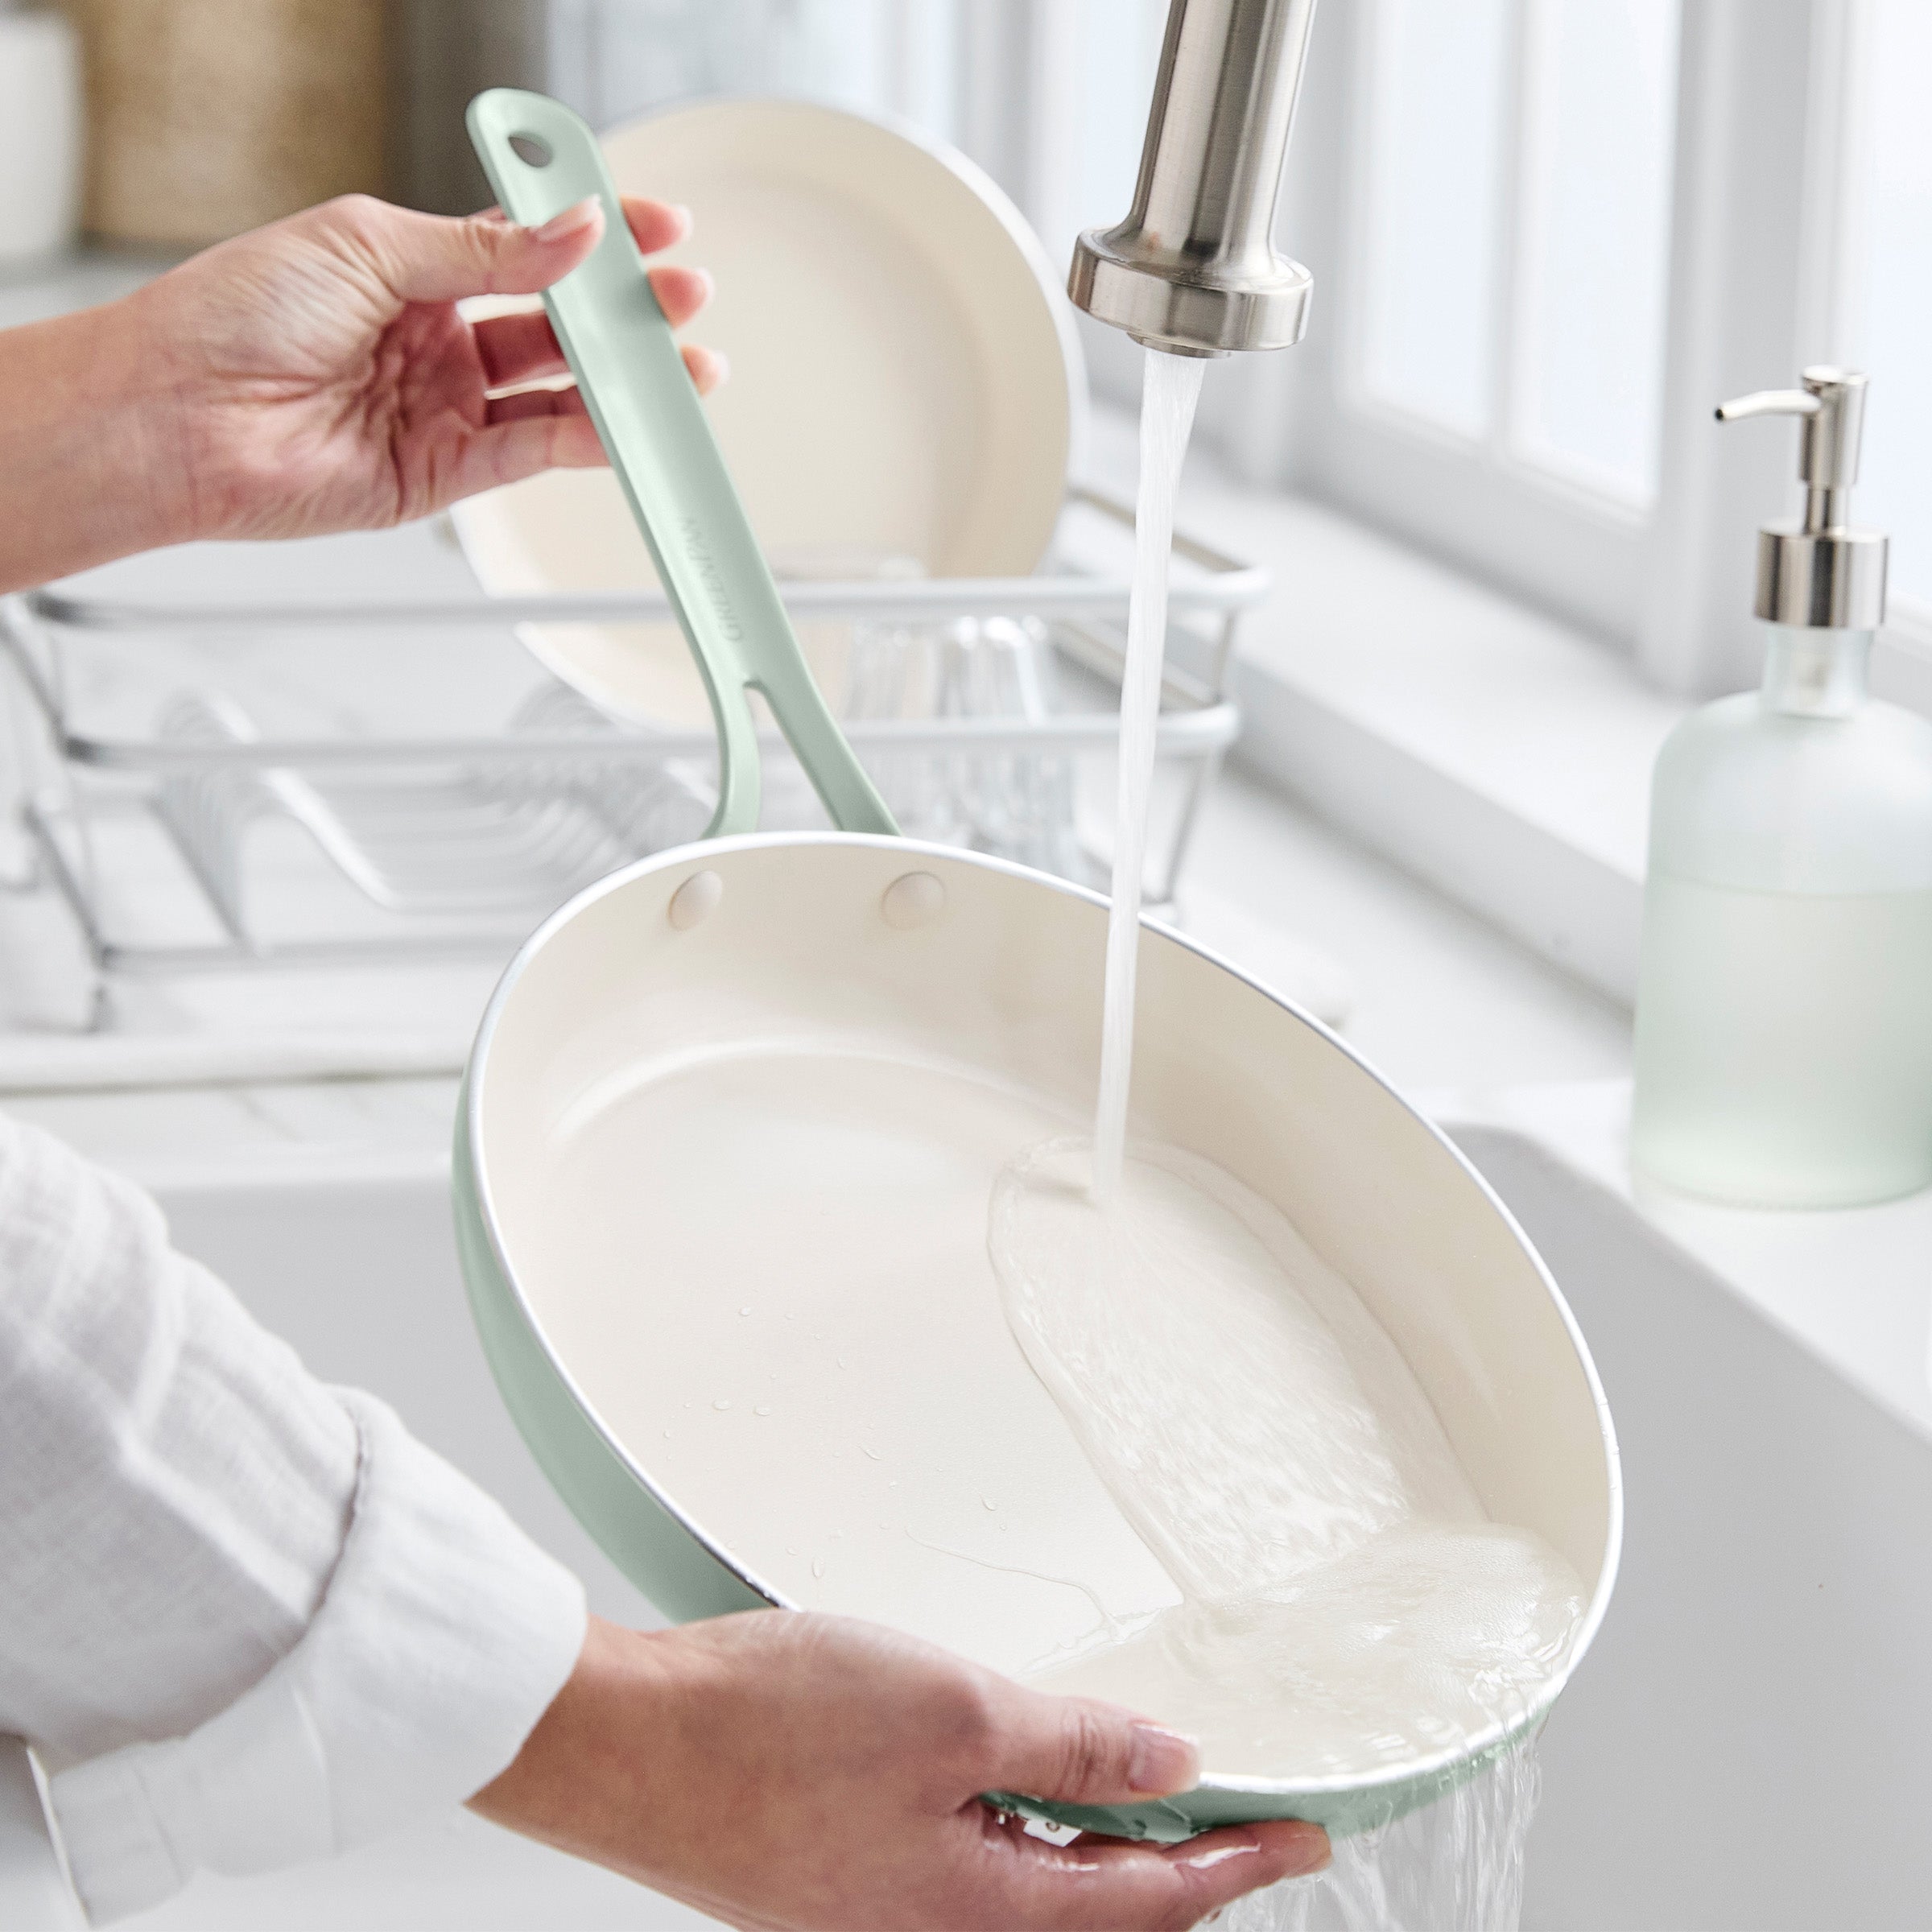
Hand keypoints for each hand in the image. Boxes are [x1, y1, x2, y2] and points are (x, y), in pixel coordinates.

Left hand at [0, 193, 717, 589]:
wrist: (180, 415)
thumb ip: (481, 249)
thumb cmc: (234, 316)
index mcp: (410, 268)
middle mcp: (434, 339)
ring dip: (622, 380)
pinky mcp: (445, 473)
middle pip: (554, 322)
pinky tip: (625, 420)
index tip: (649, 226)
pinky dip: (587, 439)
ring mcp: (444, 408)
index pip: (524, 246)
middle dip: (623, 310)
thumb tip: (571, 233)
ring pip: (556, 392)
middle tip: (680, 296)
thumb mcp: (366, 245)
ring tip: (681, 366)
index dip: (591, 236)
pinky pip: (533, 453)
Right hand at [471, 1612, 1328, 1931]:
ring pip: (1028, 1890)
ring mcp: (882, 1906)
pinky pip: (967, 1865)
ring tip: (1143, 1790)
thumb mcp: (956, 1715)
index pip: (1150, 1905)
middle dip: (1174, 1868)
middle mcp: (932, 1929)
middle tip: (1238, 1816)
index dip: (1238, 1866)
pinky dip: (1020, 1826)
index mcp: (977, 1914)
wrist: (624, 1742)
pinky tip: (1018, 1780)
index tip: (1305, 1838)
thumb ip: (1075, 1748)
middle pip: (1093, 1912)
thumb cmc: (766, 1729)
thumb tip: (1172, 1765)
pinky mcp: (840, 1872)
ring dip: (1094, 1844)